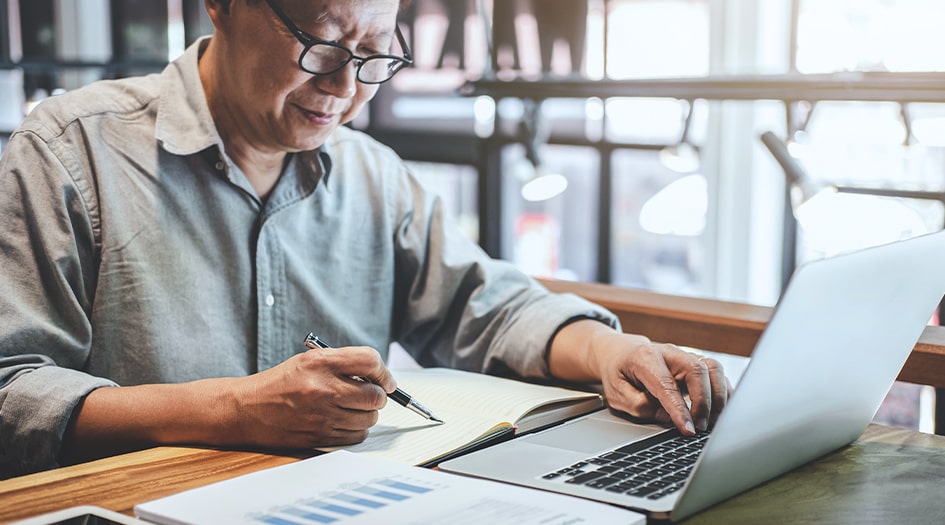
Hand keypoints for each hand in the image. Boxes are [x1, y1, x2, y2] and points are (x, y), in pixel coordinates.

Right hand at [227, 345, 396, 448]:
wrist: (249, 410)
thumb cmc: (282, 383)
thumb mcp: (310, 359)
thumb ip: (345, 362)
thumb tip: (380, 376)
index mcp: (320, 363)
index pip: (370, 361)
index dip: (383, 372)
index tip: (385, 380)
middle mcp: (323, 388)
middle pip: (375, 395)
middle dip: (377, 395)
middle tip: (367, 393)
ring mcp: (322, 415)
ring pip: (370, 418)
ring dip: (366, 413)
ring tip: (351, 407)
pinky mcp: (321, 437)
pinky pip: (358, 436)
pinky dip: (356, 430)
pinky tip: (343, 421)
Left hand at [548, 320, 731, 434]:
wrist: (621, 352)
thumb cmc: (619, 373)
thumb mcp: (616, 394)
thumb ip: (638, 406)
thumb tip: (666, 417)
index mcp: (644, 358)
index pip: (667, 385)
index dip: (679, 409)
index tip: (688, 429)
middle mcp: (668, 353)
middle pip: (697, 371)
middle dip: (704, 402)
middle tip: (700, 427)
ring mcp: (684, 355)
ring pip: (712, 368)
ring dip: (718, 397)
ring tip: (712, 421)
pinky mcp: (696, 362)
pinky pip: (717, 373)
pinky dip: (723, 392)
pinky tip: (721, 410)